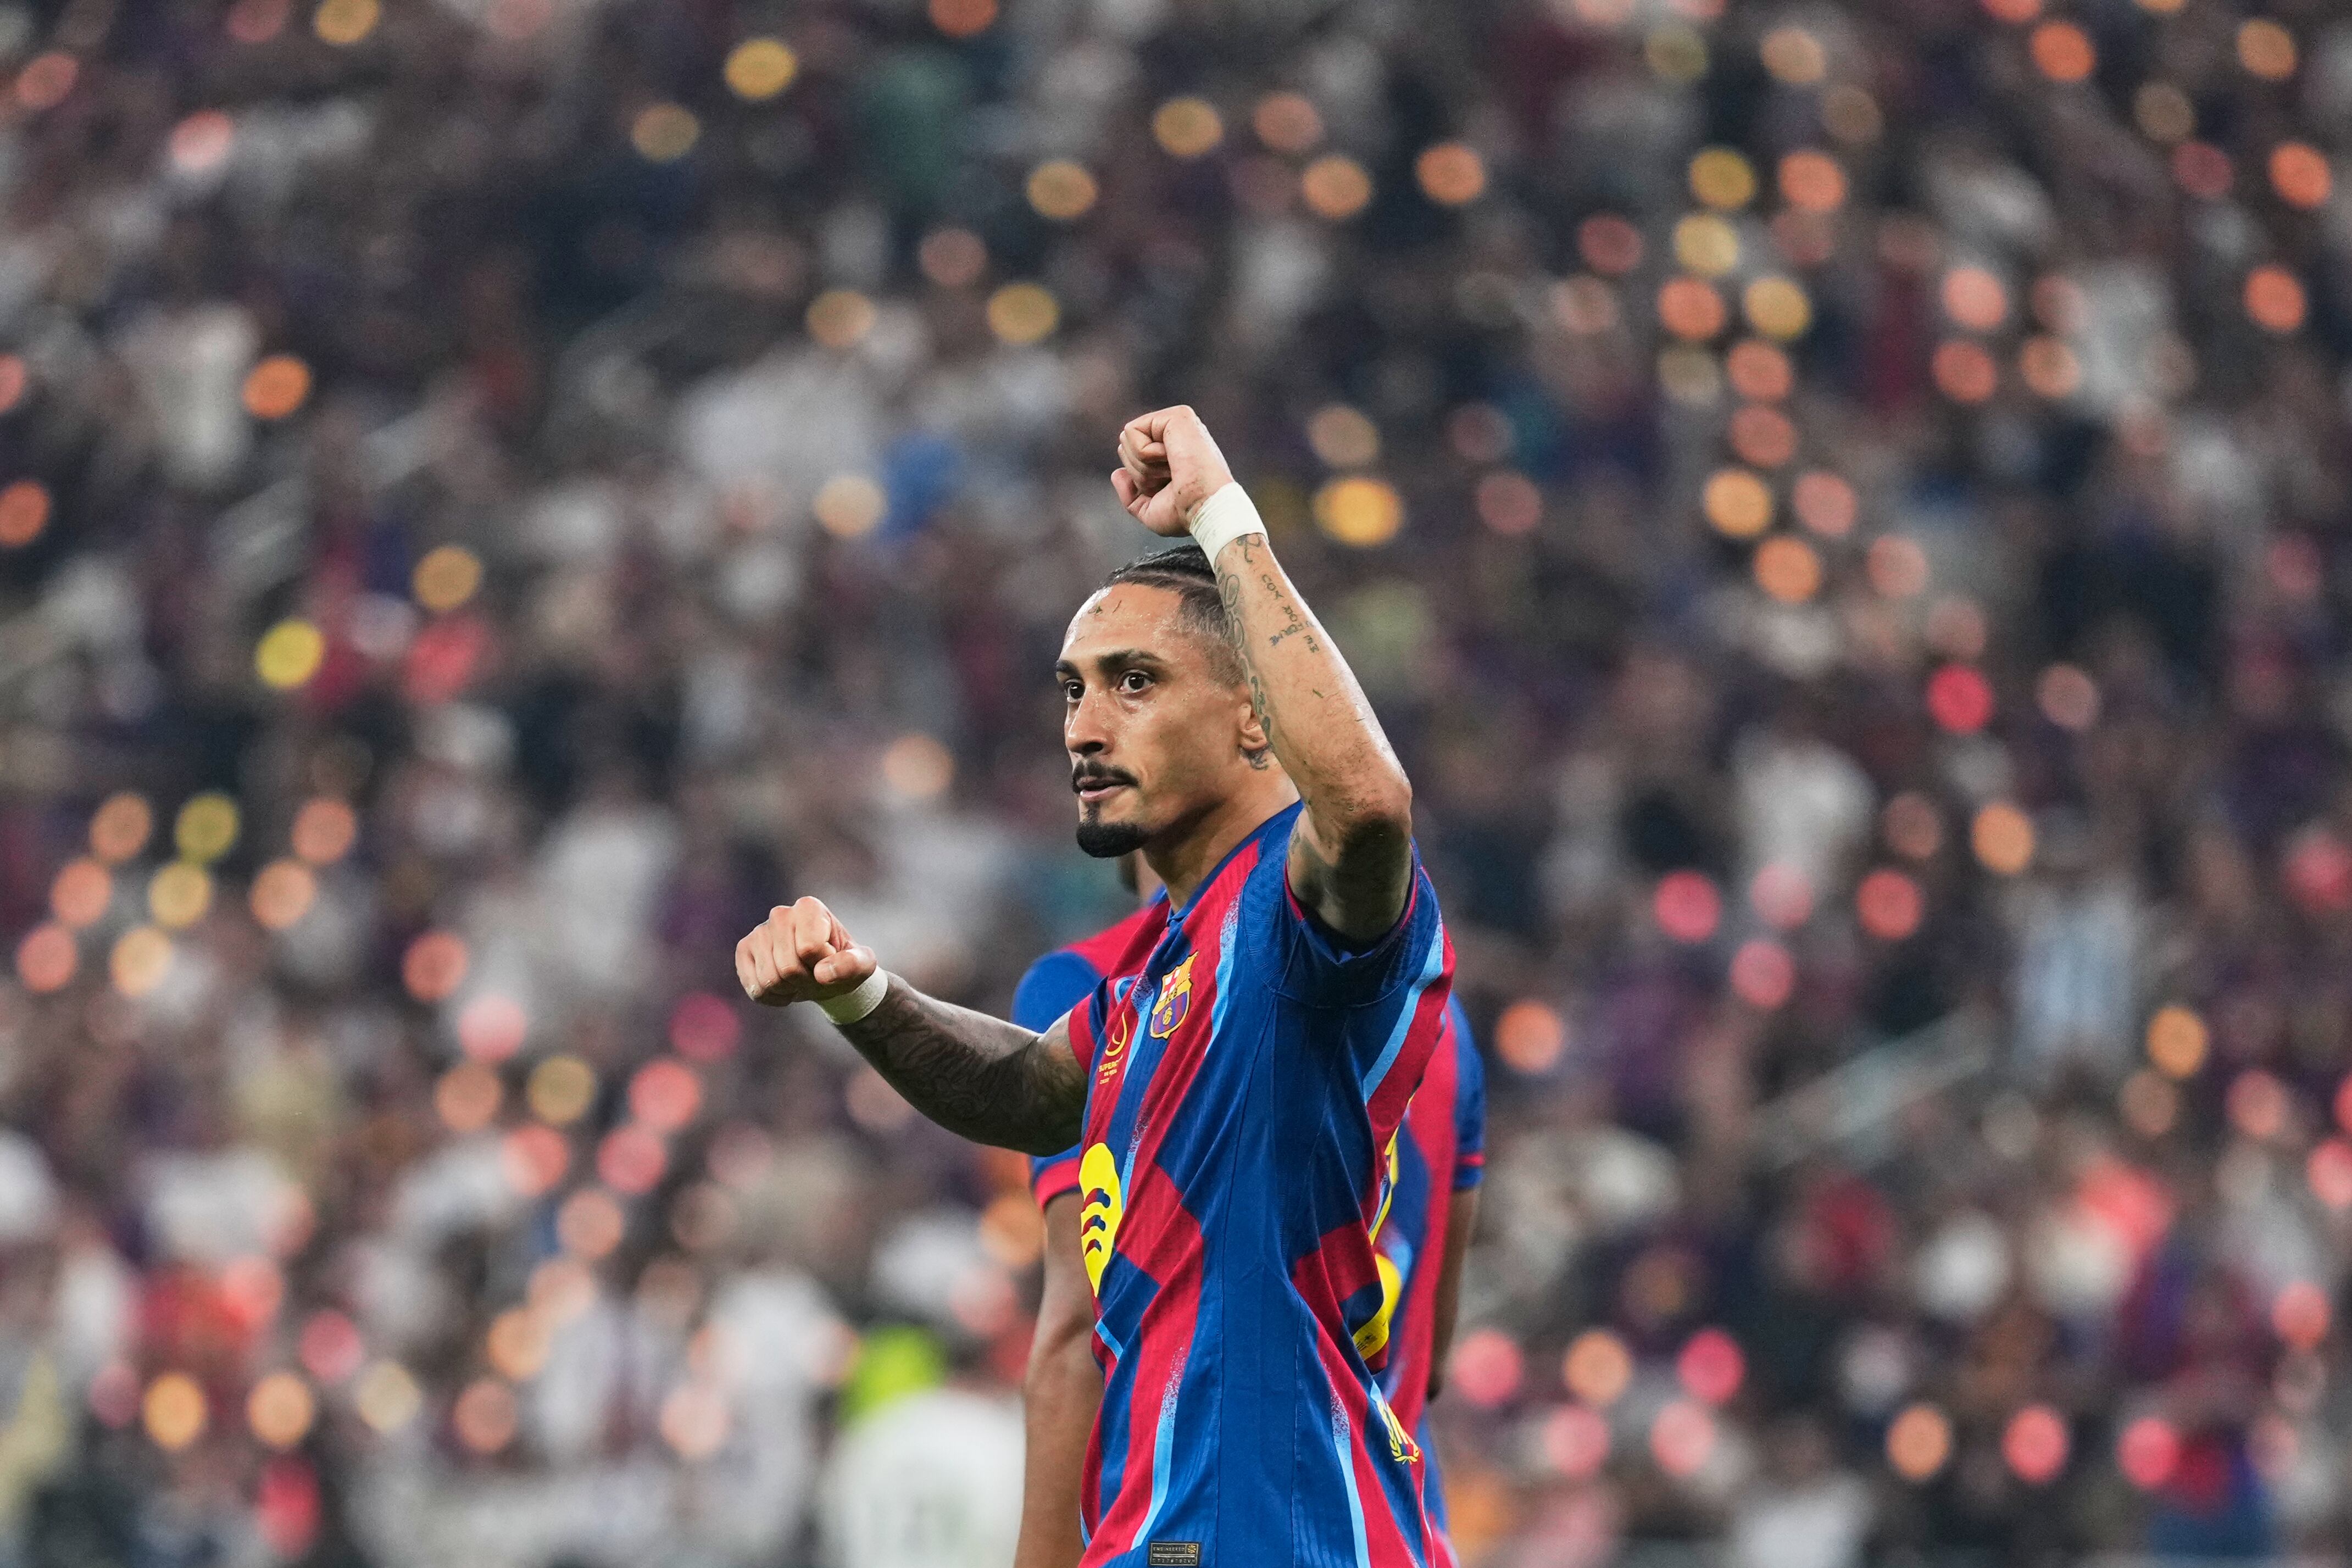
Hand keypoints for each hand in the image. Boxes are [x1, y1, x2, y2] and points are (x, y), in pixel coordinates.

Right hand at [734, 896, 878, 1007]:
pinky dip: (773, 997)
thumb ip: (853, 965)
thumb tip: (823, 973)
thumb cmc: (844, 963)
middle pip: (788, 967)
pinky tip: (783, 986)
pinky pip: (756, 988)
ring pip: (770, 980)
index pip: (809, 948)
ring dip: (790, 990)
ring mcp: (759, 932)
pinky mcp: (744, 950)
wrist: (825, 973)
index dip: (824, 965)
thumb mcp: (862, 965)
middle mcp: (781, 914)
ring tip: (799, 979)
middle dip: (806, 981)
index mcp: (809, 908)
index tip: (830, 960)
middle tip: (814, 975)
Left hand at [1111, 405, 1234, 537]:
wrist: (1204, 509)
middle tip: (1169, 480)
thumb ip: (1131, 495)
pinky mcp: (1177, 415)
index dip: (1141, 482)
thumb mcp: (1150, 512)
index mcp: (1174, 455)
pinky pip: (1132, 431)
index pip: (1133, 458)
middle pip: (1125, 447)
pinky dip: (1144, 454)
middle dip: (1139, 472)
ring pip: (1126, 439)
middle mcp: (1177, 436)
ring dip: (1143, 465)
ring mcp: (1178, 423)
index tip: (1168, 490)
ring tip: (1173, 470)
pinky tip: (1171, 459)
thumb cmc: (1185, 514)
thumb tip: (1117, 473)